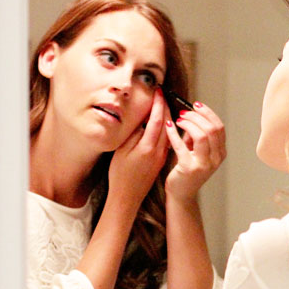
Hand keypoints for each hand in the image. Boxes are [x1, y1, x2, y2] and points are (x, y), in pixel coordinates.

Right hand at [107, 88, 168, 207]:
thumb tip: (142, 119)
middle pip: (167, 124)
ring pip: (169, 132)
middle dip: (165, 106)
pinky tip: (164, 123)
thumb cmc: (120, 175)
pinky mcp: (161, 161)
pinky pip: (167, 140)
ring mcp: (161, 157)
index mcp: (147, 147)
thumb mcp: (121, 151)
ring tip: (164, 104)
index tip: (157, 91)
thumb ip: (133, 134)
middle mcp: (158, 151)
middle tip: (162, 93)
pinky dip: (167, 128)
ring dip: (168, 117)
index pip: (157, 119)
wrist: (127, 198)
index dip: (158, 103)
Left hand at [164, 102, 225, 201]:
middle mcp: (215, 159)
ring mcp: (204, 165)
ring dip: (188, 123)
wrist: (181, 194)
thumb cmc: (188, 171)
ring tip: (178, 120)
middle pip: (211, 129)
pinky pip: (181, 145)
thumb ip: (197, 135)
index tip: (196, 105)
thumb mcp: (197, 151)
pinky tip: (169, 126)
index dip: (208, 113)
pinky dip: (174, 133)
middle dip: (196, 116)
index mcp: (220, 153)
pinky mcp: (189, 168)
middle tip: (184, 112)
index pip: (219, 127)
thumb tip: (192, 114)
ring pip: (201, 135)